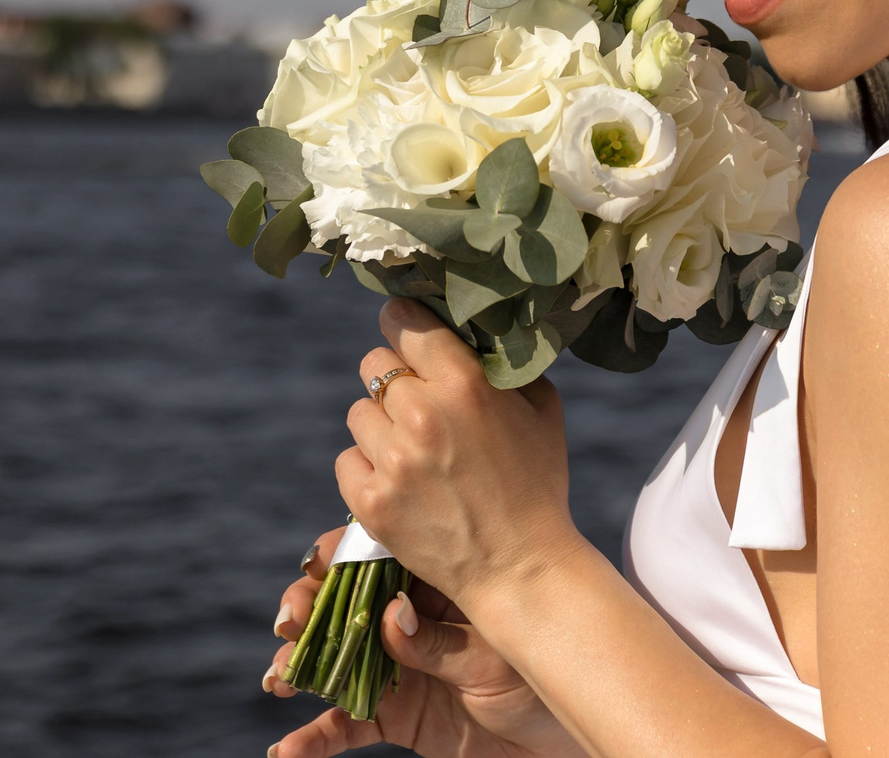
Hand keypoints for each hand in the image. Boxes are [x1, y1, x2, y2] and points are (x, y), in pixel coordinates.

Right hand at [266, 528, 584, 757]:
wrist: (564, 737)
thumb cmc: (540, 674)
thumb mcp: (492, 654)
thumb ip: (436, 640)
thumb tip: (389, 618)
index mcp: (430, 582)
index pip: (373, 556)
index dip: (337, 557)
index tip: (316, 565)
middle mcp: (403, 619)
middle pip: (339, 603)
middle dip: (306, 609)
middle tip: (290, 622)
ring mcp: (393, 667)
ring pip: (330, 659)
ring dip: (297, 666)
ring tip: (278, 678)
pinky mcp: (393, 715)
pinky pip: (344, 726)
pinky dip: (313, 739)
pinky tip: (288, 751)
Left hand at [336, 300, 583, 606]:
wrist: (521, 568)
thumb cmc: (537, 484)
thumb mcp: (541, 409)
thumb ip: (502, 363)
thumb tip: (469, 331)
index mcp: (464, 384)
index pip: (403, 321)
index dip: (401, 321)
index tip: (403, 329)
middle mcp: (422, 415)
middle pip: (373, 364)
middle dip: (393, 380)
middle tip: (417, 406)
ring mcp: (393, 461)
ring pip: (358, 413)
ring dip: (381, 428)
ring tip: (415, 454)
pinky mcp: (371, 502)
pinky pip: (347, 460)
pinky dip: (367, 469)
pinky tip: (401, 484)